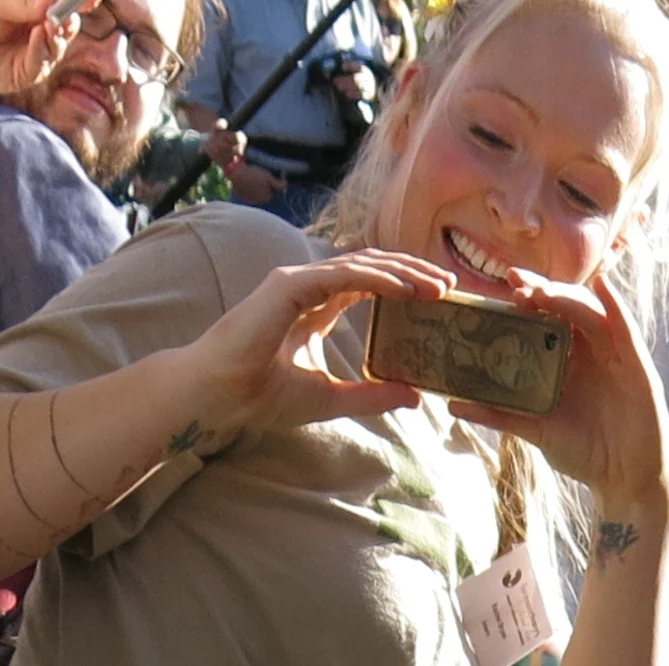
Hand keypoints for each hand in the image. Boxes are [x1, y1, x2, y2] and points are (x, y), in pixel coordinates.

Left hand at [0, 0, 88, 101]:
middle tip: (67, 11)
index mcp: (35, 9)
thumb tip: (54, 3)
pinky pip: (43, 62)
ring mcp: (37, 53)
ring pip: (59, 45)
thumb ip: (28, 2)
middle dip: (70, 17)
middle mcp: (40, 30)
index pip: (63, 5)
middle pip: (68, 24)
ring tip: (49, 23)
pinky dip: (42, 48)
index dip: (79, 2)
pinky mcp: (29, 74)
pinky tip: (37, 35)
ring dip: (58, 33)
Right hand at [175, 247, 447, 437]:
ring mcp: (297, 281)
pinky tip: (405, 289)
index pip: (367, 285)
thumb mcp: (331, 398)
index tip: (438, 300)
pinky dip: (377, 279)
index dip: (403, 287)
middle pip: (371, 269)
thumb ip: (371, 395)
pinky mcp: (290, 284)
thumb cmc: (261, 395)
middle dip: (412, 274)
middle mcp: (308, 287)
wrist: (219, 396)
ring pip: (361, 265)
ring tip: (436, 286)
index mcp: (315, 307)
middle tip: (449, 287)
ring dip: (403, 272)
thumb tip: (414, 398)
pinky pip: (342, 275)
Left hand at [439, 265, 668, 521]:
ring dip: (566, 297)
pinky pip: (625, 329)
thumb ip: (500, 415)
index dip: (522, 303)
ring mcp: (612, 354)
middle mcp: (587, 350)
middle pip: (563, 307)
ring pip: (589, 312)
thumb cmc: (583, 452)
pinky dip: (616, 305)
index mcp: (563, 360)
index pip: (541, 320)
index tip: (499, 292)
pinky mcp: (637, 364)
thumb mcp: (537, 431)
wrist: (623, 479)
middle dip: (540, 291)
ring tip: (541, 291)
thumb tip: (452, 405)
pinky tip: (603, 285)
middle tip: (514, 282)